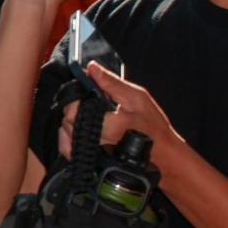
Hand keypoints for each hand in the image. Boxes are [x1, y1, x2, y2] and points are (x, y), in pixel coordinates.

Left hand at [57, 62, 180, 161]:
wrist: (162, 153)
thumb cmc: (154, 127)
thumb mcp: (138, 98)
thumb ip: (112, 83)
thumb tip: (92, 68)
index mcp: (110, 124)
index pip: (73, 109)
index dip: (75, 97)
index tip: (84, 92)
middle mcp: (98, 140)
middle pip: (67, 120)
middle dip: (74, 108)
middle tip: (89, 102)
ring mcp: (93, 152)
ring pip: (65, 132)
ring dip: (71, 121)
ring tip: (88, 115)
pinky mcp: (91, 159)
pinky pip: (67, 149)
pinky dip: (68, 137)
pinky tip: (78, 129)